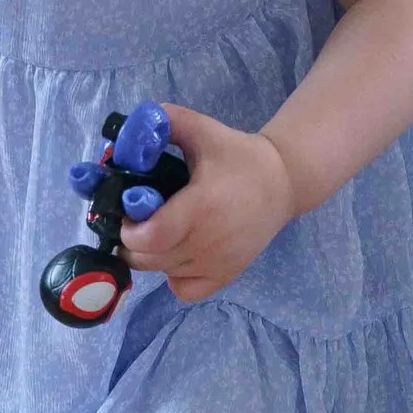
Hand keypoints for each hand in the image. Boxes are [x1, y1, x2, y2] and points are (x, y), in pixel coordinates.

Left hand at [117, 105, 297, 302]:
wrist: (284, 182)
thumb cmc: (239, 156)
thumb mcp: (204, 130)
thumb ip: (168, 121)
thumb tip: (133, 122)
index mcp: (200, 206)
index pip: (150, 236)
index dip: (129, 230)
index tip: (128, 214)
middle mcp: (208, 242)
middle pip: (149, 259)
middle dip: (132, 242)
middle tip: (135, 223)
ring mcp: (218, 263)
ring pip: (163, 273)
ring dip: (151, 256)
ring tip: (159, 233)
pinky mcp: (226, 276)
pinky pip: (184, 290)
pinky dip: (173, 277)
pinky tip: (178, 255)